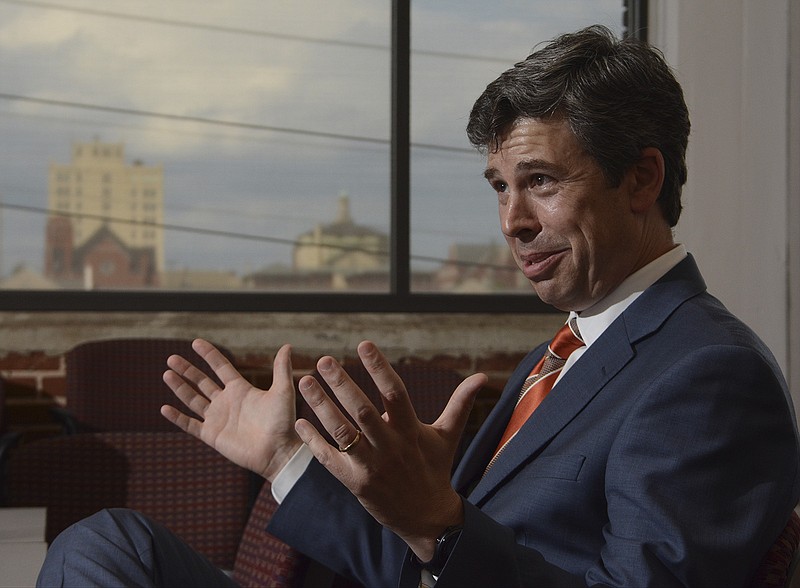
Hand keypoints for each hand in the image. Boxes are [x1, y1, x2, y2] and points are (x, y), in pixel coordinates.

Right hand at [161, 339, 302, 481]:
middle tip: (171, 358)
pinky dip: (177, 417)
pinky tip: (164, 408)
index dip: (209, 355)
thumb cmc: (283, 422)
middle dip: (187, 370)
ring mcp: (218, 418)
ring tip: (166, 374)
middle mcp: (227, 402)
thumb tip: (287, 346)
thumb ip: (281, 369)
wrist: (278, 451)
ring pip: (193, 400)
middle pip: (202, 382)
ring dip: (179, 388)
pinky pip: (190, 425)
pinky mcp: (212, 435)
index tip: (196, 342)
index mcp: (241, 389)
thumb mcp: (282, 391)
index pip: (221, 367)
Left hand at [294, 340, 486, 560]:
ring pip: (342, 433)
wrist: (427, 517)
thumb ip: (461, 402)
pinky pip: (329, 459)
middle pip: (363, 411)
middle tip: (324, 360)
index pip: (395, 393)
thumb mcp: (448, 435)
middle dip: (341, 384)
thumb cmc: (435, 468)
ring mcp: (371, 466)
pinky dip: (313, 441)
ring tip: (304, 382)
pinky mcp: (355, 482)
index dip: (380, 368)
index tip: (364, 344)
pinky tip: (299, 422)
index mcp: (411, 430)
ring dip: (321, 407)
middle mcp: (390, 446)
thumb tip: (484, 376)